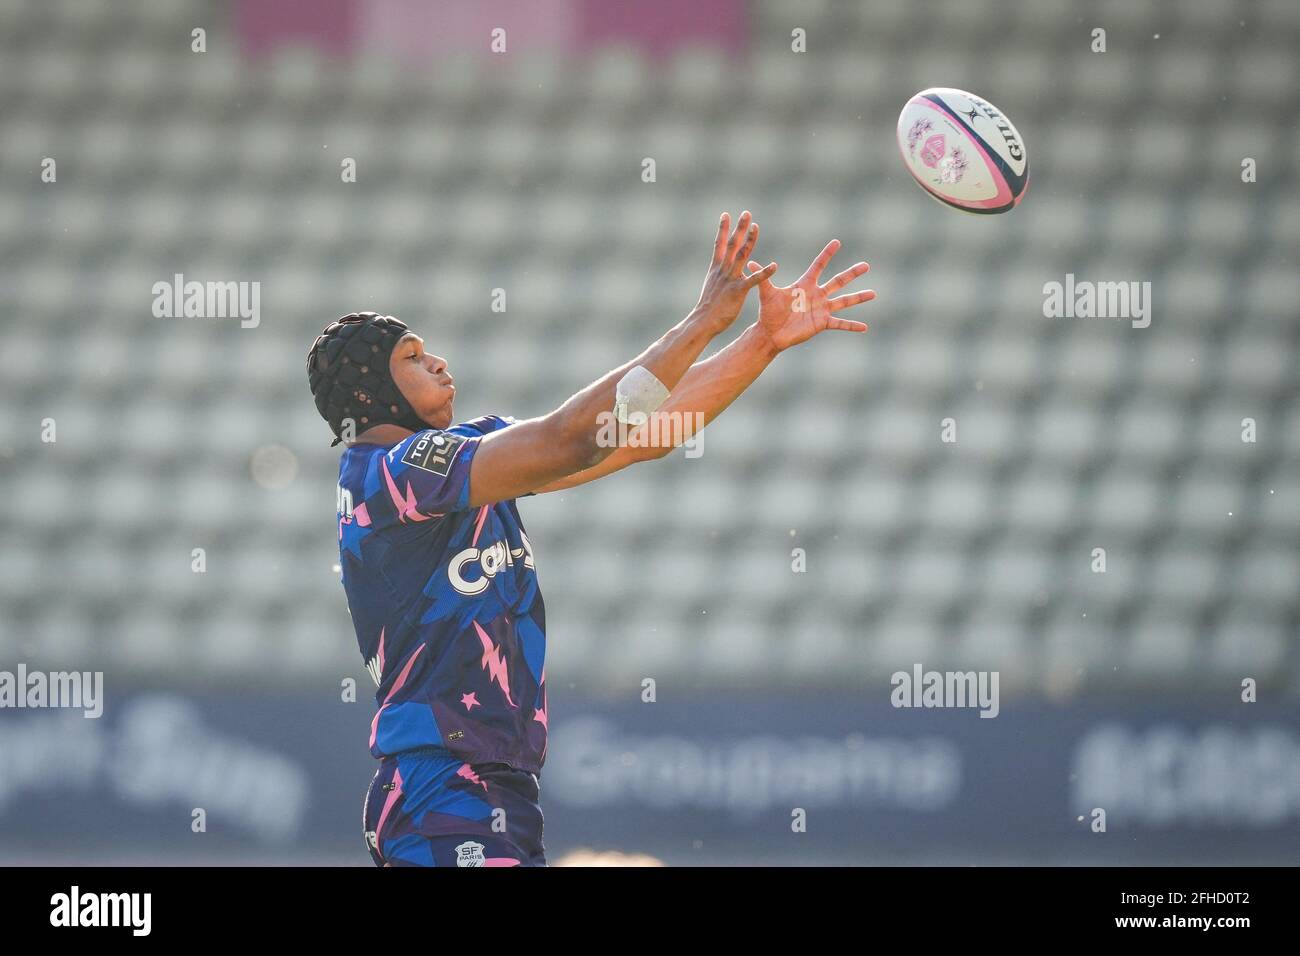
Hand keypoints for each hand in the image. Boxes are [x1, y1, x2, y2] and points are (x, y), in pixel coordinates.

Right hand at [692, 211, 778, 335]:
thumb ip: (720, 275)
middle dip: (739, 227)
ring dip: (749, 240)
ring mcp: (730, 279)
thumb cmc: (709, 307)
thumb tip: (728, 269)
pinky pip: (753, 280)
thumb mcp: (713, 285)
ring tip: (756, 227)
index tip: (726, 214)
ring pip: (741, 255)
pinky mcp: (738, 291)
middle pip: (732, 244)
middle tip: (746, 213)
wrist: (703, 321)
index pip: (719, 244)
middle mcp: (722, 270)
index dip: (722, 229)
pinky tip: (775, 266)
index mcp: (716, 268)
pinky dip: (764, 272)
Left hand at [747, 239, 873, 351]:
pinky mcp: (822, 323)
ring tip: (873, 293)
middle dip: (852, 273)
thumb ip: (762, 278)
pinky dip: (852, 325)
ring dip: (859, 297)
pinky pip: (840, 323)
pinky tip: (865, 327)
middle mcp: (816, 295)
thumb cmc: (768, 312)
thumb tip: (749, 263)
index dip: (827, 254)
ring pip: (844, 301)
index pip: (818, 265)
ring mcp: (821, 309)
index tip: (836, 242)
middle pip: (838, 281)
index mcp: (805, 285)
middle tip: (867, 265)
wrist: (770, 333)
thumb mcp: (767, 293)